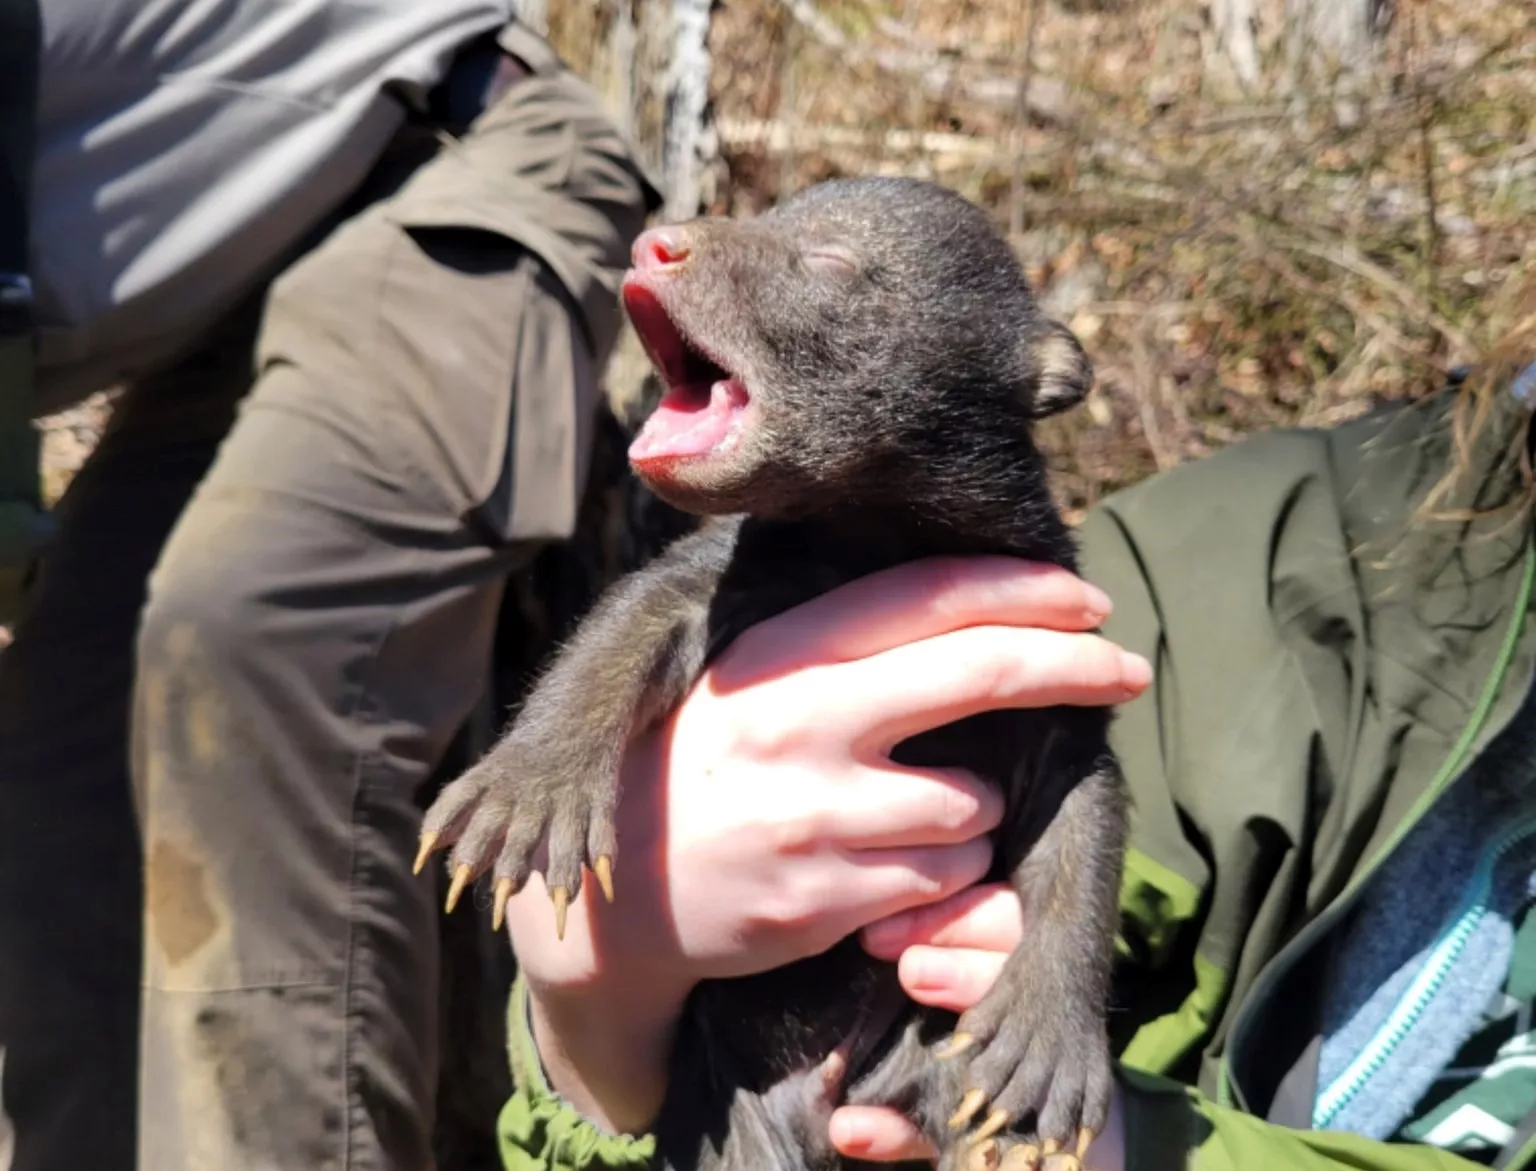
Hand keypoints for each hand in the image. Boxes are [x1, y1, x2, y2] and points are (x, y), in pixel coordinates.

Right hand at [503, 556, 1149, 1132]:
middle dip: (1075, 666)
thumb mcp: (746, 680)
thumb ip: (837, 643)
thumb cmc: (702, 767)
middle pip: (978, 672)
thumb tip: (966, 600)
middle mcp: (799, 722)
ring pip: (972, 802)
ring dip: (974, 807)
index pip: (924, 596)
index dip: (1023, 589)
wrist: (618, 896)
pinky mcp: (827, 901)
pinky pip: (944, 879)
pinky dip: (942, 873)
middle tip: (1125, 668)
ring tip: (917, 811)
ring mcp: (814, 816)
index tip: (1086, 599)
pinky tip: (886, 867)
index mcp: (780, 655)